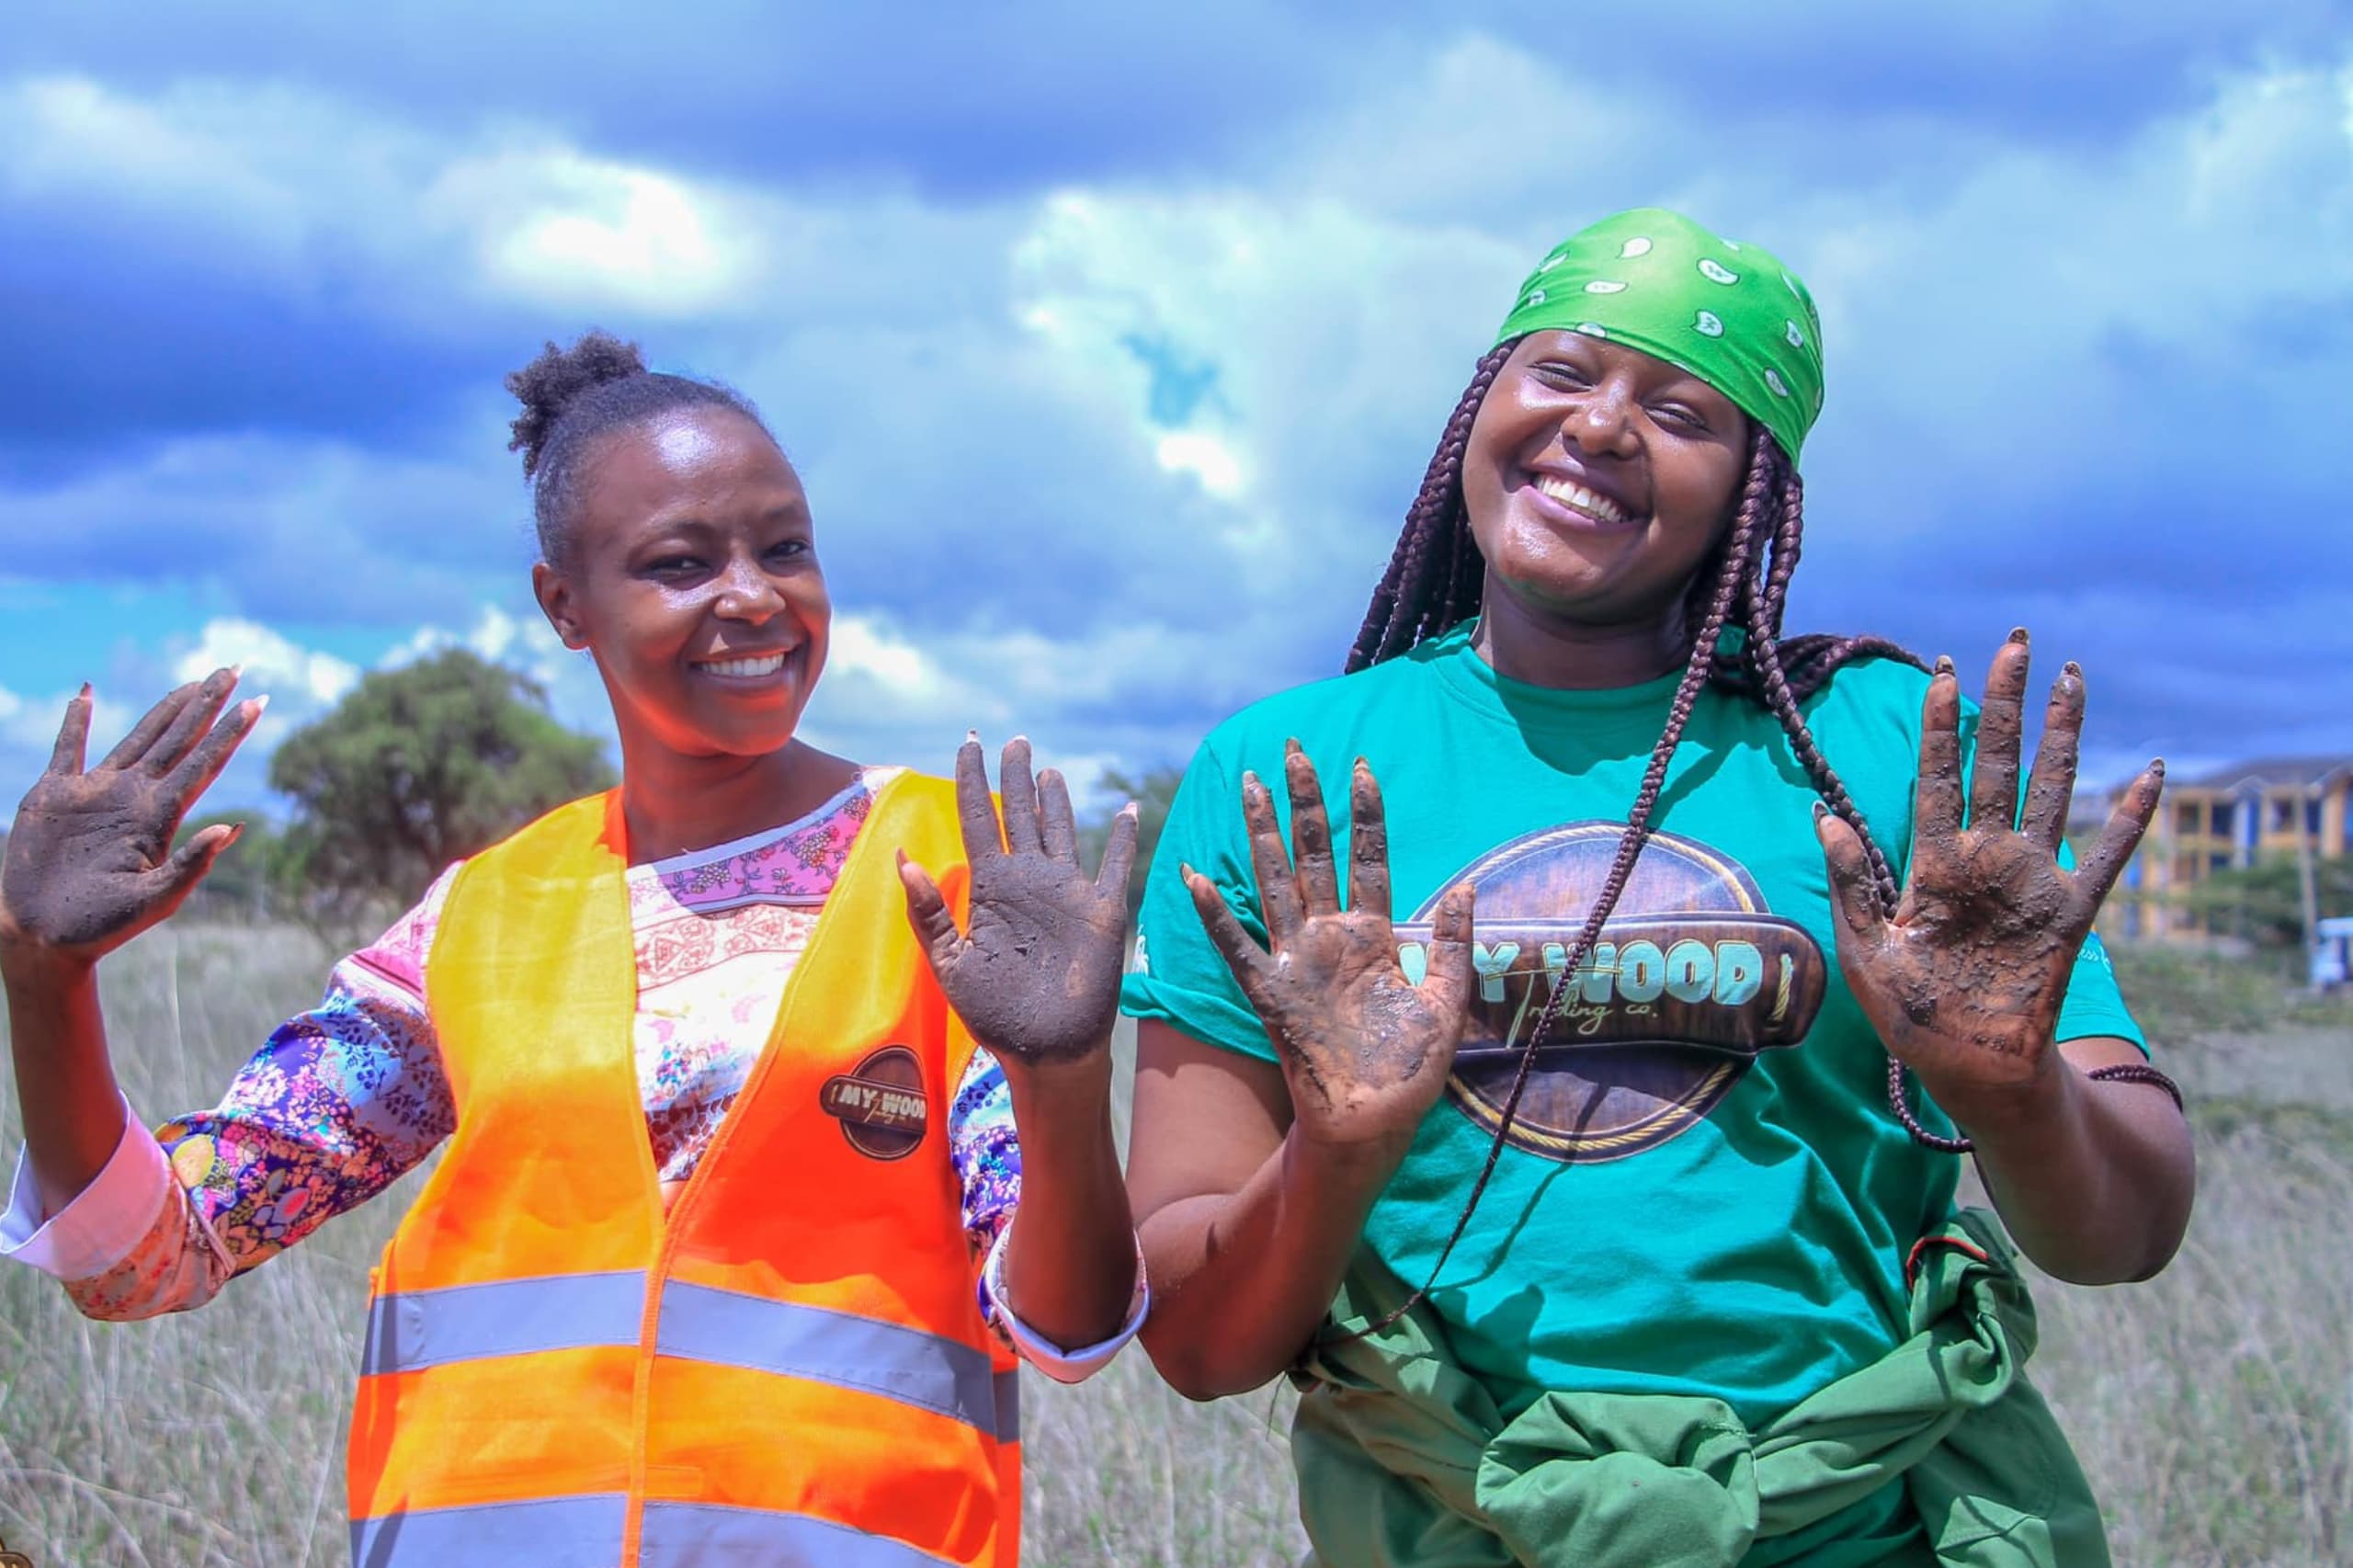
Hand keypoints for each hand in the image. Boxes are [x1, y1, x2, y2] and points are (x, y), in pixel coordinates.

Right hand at [0, 669, 266, 970]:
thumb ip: (191, 866)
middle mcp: (134, 796)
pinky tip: (84, 692)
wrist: (43, 938)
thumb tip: (233, 828)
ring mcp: (96, 793)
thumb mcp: (154, 901)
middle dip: (208, 704)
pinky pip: (66, 749)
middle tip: (236, 667)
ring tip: (194, 682)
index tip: (259, 699)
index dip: (230, 730)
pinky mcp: (54, 796)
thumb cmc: (102, 927)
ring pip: (138, 737)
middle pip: (180, 739)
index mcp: (160, 817)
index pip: (204, 762)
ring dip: (166, 709)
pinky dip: (73, 720)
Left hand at [899, 735, 1138, 1067]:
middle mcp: (1028, 879)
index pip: (979, 817)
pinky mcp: (1101, 909)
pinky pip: (1115, 864)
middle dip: (1014, 775)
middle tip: (1012, 739)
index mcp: (991, 885)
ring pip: (1061, 829)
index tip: (969, 742)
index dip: (973, 779)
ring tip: (1046, 769)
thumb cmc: (994, 1014)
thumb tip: (901, 856)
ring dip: (1056, 799)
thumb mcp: (950, 962)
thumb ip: (929, 912)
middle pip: (1020, 812)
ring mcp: (1066, 890)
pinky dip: (1124, 837)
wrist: (1045, 1049)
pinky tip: (1129, 810)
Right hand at [1182, 742, 1475, 1153]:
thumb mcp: (1447, 1004)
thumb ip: (1455, 945)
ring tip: (1249, 785)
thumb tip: (1467, 883)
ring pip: (1276, 882)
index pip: (1370, 860)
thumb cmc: (1409, 1073)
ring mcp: (1298, 962)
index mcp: (1375, 938)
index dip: (1366, 815)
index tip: (1363, 766)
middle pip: (1315, 855)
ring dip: (1262, 834)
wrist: (1372, 1126)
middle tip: (1294, 750)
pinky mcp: (1271, 994)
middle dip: (1305, 802)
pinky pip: (1237, 948)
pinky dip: (1215, 915)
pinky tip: (1194, 879)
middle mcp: (1331, 939)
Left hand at [1815, 631, 2161, 1118]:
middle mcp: (1985, 859)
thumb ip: (1850, 878)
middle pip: (1998, 765)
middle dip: (2004, 705)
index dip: (1940, 726)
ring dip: (2063, 736)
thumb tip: (1821, 812)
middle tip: (2014, 644)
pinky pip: (2107, 859)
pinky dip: (2131, 819)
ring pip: (2051, 791)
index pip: (1937, 777)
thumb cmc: (1908, 1012)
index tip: (1940, 669)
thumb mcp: (1865, 944)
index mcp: (1932, 863)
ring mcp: (2030, 881)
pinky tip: (2149, 774)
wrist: (1965, 1067)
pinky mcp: (2068, 915)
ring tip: (2072, 679)